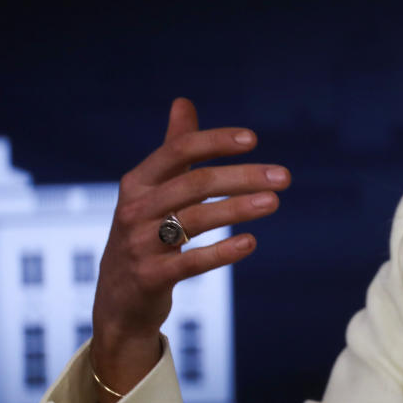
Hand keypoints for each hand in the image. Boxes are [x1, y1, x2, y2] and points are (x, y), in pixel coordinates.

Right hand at [90, 98, 290, 402]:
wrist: (118, 301)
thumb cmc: (144, 234)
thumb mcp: (152, 191)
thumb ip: (174, 150)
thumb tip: (184, 101)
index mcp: (137, 183)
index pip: (178, 151)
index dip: (215, 142)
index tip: (253, 139)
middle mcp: (135, 209)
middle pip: (194, 184)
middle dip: (242, 177)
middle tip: (284, 177)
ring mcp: (139, 244)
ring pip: (195, 220)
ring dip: (238, 208)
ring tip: (274, 201)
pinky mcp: (150, 277)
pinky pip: (191, 262)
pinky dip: (222, 252)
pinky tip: (251, 242)